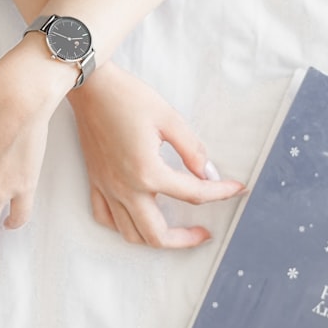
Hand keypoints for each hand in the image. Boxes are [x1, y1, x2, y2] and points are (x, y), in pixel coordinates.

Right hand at [67, 64, 245, 248]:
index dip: (220, 193)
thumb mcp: (169, 118)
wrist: (91, 88)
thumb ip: (192, 150)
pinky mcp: (96, 181)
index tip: (235, 189)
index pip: (193, 194)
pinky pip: (105, 218)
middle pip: (158, 234)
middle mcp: (125, 188)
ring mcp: (108, 188)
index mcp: (147, 172)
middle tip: (203, 233)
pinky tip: (136, 219)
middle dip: (186, 240)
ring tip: (173, 232)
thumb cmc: (126, 97)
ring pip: (131, 234)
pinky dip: (122, 226)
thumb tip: (208, 173)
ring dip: (155, 239)